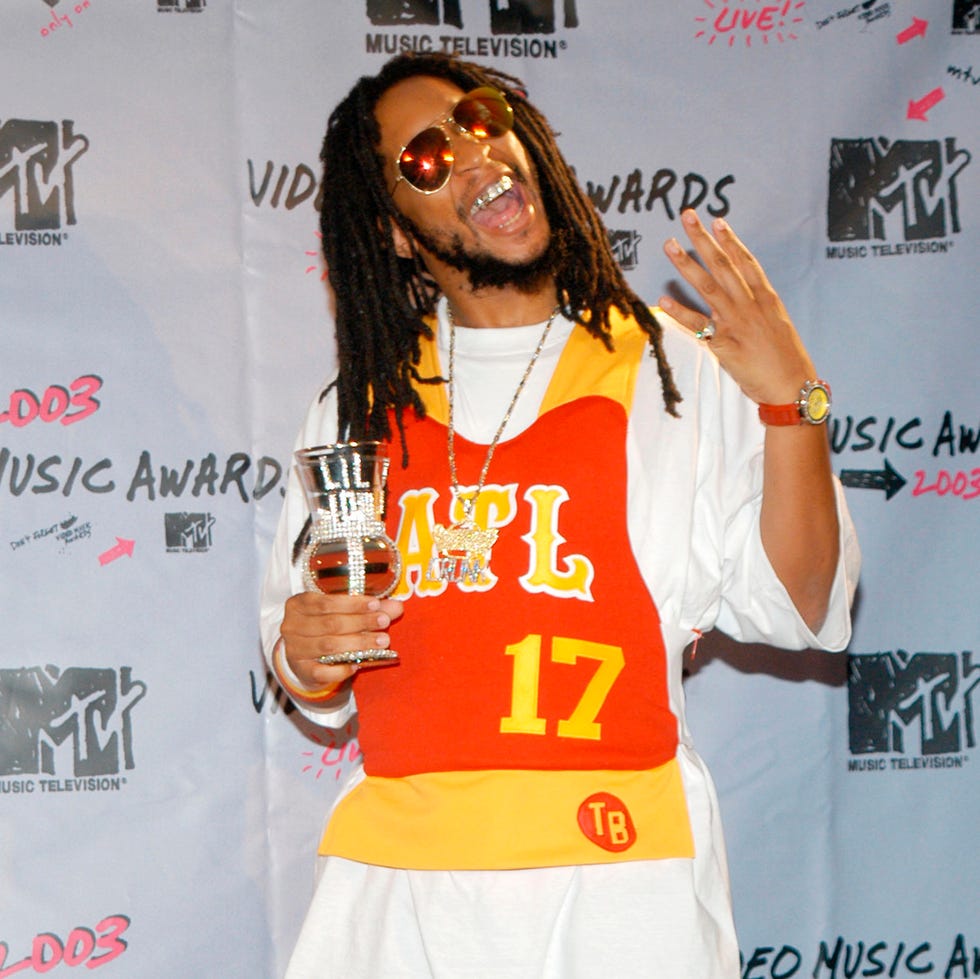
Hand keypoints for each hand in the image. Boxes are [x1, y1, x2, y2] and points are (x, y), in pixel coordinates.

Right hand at [279, 592, 403, 689]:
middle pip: (330, 624)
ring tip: (382, 641)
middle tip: (384, 622)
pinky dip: (341, 669)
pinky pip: (322, 672)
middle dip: (361, 623)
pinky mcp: (301, 671)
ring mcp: (294, 650)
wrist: (304, 654)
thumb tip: (397, 607)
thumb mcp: (341, 611)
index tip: (376, 604)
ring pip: (329, 646)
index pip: (326, 602)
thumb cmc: (325, 626)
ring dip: (358, 643)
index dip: (353, 604)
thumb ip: (368, 609)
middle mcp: (291, 626)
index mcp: (298, 604)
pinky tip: (357, 665)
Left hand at [659, 210, 817, 405]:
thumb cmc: (786, 359)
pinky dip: (679, 311)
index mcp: (767, 299)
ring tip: (669, 245)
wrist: (793, 387)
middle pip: (724, 265)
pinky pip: (698, 325)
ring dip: (686, 264)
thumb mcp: (778, 326)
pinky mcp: (725, 344)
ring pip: (708, 286)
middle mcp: (751, 305)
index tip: (717, 221)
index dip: (730, 240)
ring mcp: (737, 323)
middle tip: (687, 217)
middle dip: (703, 240)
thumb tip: (747, 299)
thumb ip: (760, 309)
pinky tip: (663, 298)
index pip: (746, 262)